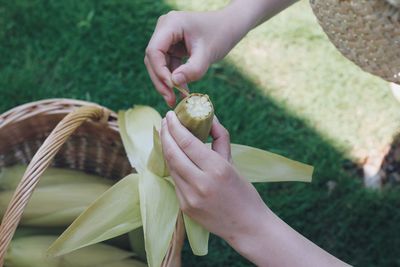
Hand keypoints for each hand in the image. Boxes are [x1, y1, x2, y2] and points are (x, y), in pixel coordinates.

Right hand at [145, 10, 236, 106]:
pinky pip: (168, 65)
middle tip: (170, 100)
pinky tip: (182, 91)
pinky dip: (174, 78)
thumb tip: (173, 83)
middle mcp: (164, 28)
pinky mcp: (172, 46)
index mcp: (170, 24)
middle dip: (161, 80)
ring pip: (158, 64)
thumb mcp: (207, 54)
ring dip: (166, 82)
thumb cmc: (221, 35)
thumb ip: (192, 70)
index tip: (172, 87)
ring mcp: (167, 37)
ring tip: (174, 100)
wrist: (230, 27)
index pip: (154, 51)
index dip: (160, 71)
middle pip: (153, 59)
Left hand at [161, 111, 349, 266]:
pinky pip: (175, 181)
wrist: (247, 227)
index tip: (170, 115)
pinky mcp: (185, 207)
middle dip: (165, 134)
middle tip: (164, 121)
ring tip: (166, 135)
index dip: (175, 126)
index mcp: (217, 169)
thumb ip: (220, 138)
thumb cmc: (244, 192)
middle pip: (173, 153)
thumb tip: (210, 117)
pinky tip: (173, 155)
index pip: (188, 142)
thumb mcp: (233, 163)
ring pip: (171, 167)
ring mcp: (190, 198)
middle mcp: (201, 183)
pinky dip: (172, 165)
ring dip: (166, 149)